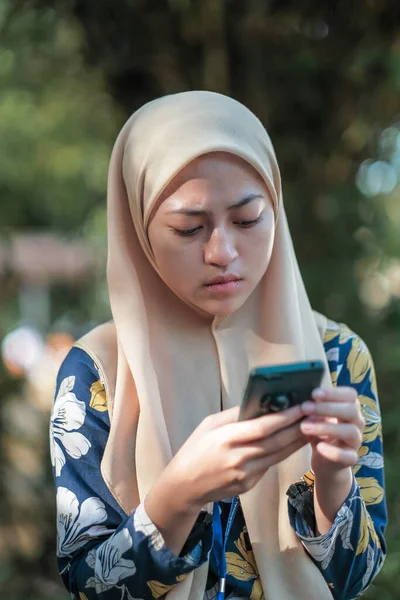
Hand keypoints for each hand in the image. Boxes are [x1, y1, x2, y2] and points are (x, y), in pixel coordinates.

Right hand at [155, 404, 306, 511]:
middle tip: (315, 414)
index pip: (263, 427)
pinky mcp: (249, 485)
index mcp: (226, 439)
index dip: (285, 417)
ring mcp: (245, 474)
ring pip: (278, 455)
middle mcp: (239, 458)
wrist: (184, 486)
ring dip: (297, 441)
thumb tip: (258, 403)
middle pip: (276, 442)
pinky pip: (269, 465)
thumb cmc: (195, 449)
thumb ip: (233, 415)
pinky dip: (283, 453)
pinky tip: (293, 442)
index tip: (302, 406)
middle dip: (298, 427)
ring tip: (312, 426)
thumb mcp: (208, 424)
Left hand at [300, 386, 364, 476]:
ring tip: (304, 427)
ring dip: (326, 428)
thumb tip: (298, 397)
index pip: (350, 395)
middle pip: (351, 410)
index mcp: (350, 408)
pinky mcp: (352, 458)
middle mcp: (357, 423)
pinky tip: (319, 447)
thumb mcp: (315, 417)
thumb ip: (312, 407)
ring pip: (350, 431)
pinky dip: (333, 451)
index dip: (334, 393)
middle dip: (327, 408)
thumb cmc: (320, 432)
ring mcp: (356, 441)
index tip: (314, 394)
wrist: (325, 461)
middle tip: (305, 407)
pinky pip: (347, 455)